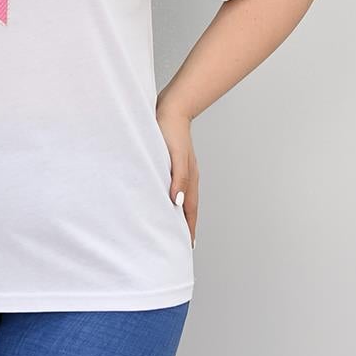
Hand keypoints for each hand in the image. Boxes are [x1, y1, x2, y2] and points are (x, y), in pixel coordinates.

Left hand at [155, 97, 198, 247]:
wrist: (170, 108)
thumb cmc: (169, 130)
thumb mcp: (174, 156)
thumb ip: (178, 179)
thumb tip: (177, 203)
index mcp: (190, 179)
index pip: (190, 211)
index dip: (188, 229)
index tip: (186, 247)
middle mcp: (188, 178)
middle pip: (188, 209)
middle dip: (185, 228)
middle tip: (180, 245)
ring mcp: (182, 172)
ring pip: (183, 199)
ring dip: (179, 216)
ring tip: (173, 230)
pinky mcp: (174, 165)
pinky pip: (175, 189)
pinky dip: (173, 201)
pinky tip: (166, 204)